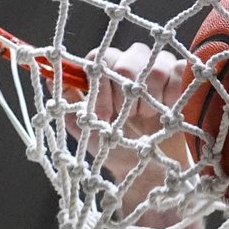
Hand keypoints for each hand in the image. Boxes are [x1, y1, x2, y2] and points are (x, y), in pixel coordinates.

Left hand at [69, 43, 190, 194]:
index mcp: (104, 72)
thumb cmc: (111, 147)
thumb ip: (68, 102)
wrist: (144, 170)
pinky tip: (166, 112)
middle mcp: (129, 63)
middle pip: (127, 58)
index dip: (101, 88)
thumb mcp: (83, 128)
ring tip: (145, 119)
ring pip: (154, 66)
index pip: (99, 59)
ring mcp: (157, 67)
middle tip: (125, 119)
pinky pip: (178, 71)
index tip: (103, 115)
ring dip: (148, 100)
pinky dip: (171, 95)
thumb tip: (48, 75)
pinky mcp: (180, 77)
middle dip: (125, 95)